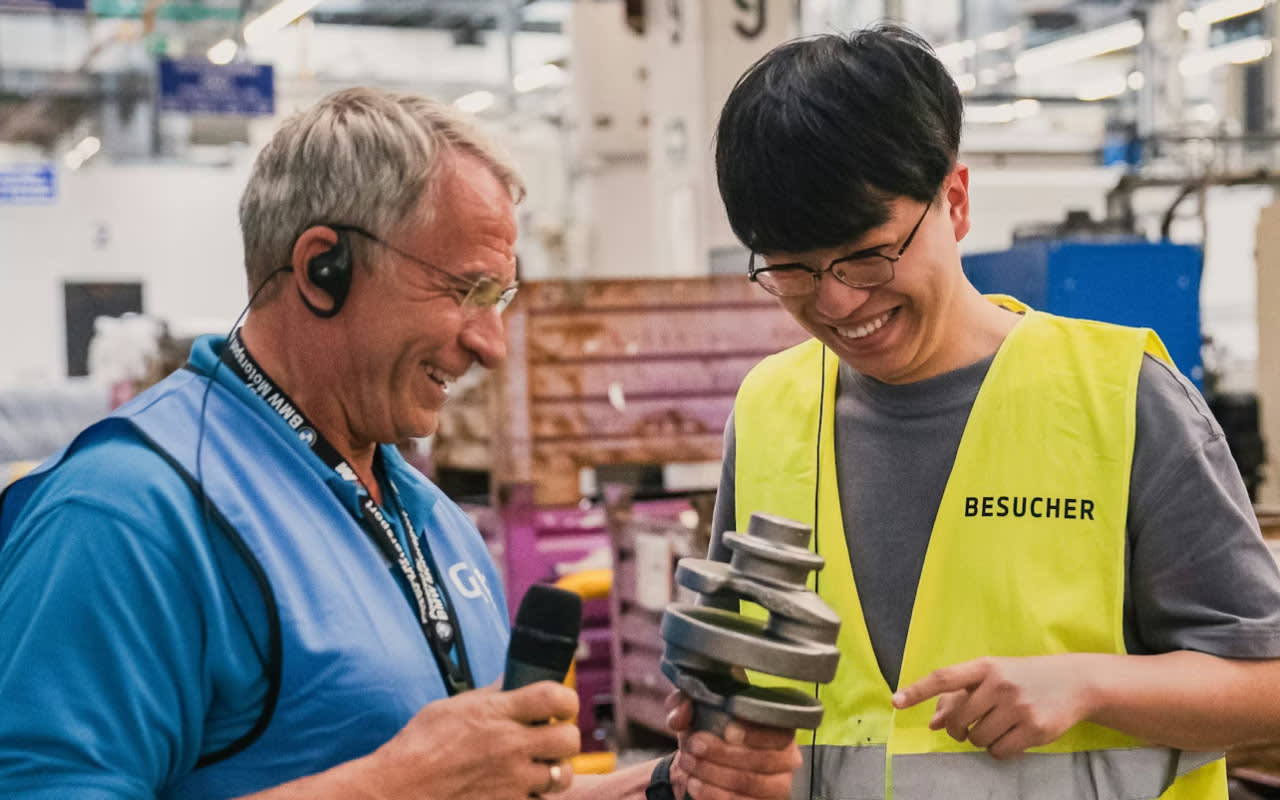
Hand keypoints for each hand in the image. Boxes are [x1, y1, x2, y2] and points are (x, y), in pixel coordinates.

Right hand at [366, 681, 580, 798]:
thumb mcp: (452, 708)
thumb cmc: (418, 746)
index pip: (555, 695)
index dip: (566, 699)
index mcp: (497, 713)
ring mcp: (511, 781)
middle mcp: (510, 746)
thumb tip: (512, 680)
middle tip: (550, 738)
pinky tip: (520, 789)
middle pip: (569, 738)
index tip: (560, 705)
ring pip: (562, 775)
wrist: (397, 791)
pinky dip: (535, 796)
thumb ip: (489, 695)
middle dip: (565, 737)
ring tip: (538, 767)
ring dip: (554, 770)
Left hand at [664, 691, 801, 799]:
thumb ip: (685, 703)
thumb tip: (682, 710)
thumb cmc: (707, 733)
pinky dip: (715, 796)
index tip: (728, 731)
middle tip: (694, 746)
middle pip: (764, 759)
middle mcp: (786, 758)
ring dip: (715, 774)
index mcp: (779, 728)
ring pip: (752, 784)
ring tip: (689, 765)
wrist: (699, 766)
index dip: (755, 733)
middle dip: (724, 753)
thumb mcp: (694, 712)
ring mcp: (778, 786)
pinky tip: (695, 785)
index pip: (779, 732)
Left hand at [892, 655, 1096, 759]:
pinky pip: (999, 752)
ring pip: (978, 739)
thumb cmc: (1023, 678)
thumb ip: (960, 696)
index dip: (917, 691)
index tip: (896, 702)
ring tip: (998, 726)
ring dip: (981, 740)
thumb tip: (934, 724)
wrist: (1075, 681)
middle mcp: (1000, 684)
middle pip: (958, 719)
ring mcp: (1018, 706)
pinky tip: (1011, 737)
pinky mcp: (1035, 729)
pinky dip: (998, 750)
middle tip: (967, 727)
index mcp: (985, 666)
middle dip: (958, 729)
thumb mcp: (992, 676)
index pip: (943, 678)